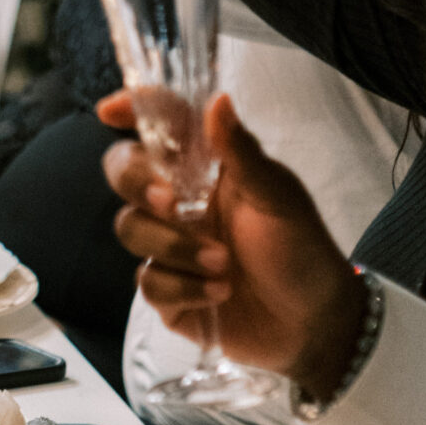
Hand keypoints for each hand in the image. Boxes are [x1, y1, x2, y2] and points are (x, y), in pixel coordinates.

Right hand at [99, 93, 365, 396]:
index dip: (132, 111)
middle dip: (136, 182)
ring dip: (174, 246)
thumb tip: (217, 99)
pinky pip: (148, 282)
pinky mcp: (167, 291)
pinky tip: (219, 293)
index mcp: (204, 169)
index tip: (109, 112)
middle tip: (169, 202)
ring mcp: (168, 246)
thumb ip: (241, 151)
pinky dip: (184, 287)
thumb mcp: (278, 197)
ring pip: (130, 228)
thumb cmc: (301, 249)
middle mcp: (179, 201)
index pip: (160, 127)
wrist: (315, 324)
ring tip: (222, 264)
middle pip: (123, 171)